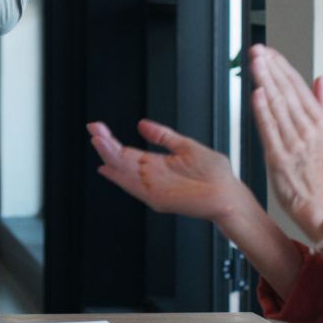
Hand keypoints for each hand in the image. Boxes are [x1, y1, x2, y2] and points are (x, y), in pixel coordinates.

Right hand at [89, 119, 246, 223]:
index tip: (97, 128)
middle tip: (92, 129)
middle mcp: (152, 177)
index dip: (111, 140)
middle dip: (105, 144)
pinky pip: (135, 186)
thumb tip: (142, 124)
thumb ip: (163, 136)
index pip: (127, 151)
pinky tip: (110, 165)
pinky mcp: (158, 198)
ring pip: (124, 171)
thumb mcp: (186, 146)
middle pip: (121, 160)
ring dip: (110, 156)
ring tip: (97, 140)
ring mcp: (153, 188)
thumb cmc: (216, 176)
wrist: (230, 195)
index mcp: (157, 164)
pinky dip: (121, 176)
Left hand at [248, 44, 322, 233]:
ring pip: (278, 107)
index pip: (298, 87)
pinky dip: (263, 111)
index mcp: (320, 121)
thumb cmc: (314, 166)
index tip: (268, 51)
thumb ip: (322, 104)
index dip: (282, 67)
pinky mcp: (280, 157)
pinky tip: (257, 94)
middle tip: (257, 50)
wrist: (313, 201)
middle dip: (271, 69)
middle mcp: (309, 129)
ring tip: (255, 64)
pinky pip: (270, 130)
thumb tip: (319, 78)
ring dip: (266, 83)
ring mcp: (295, 143)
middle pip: (287, 93)